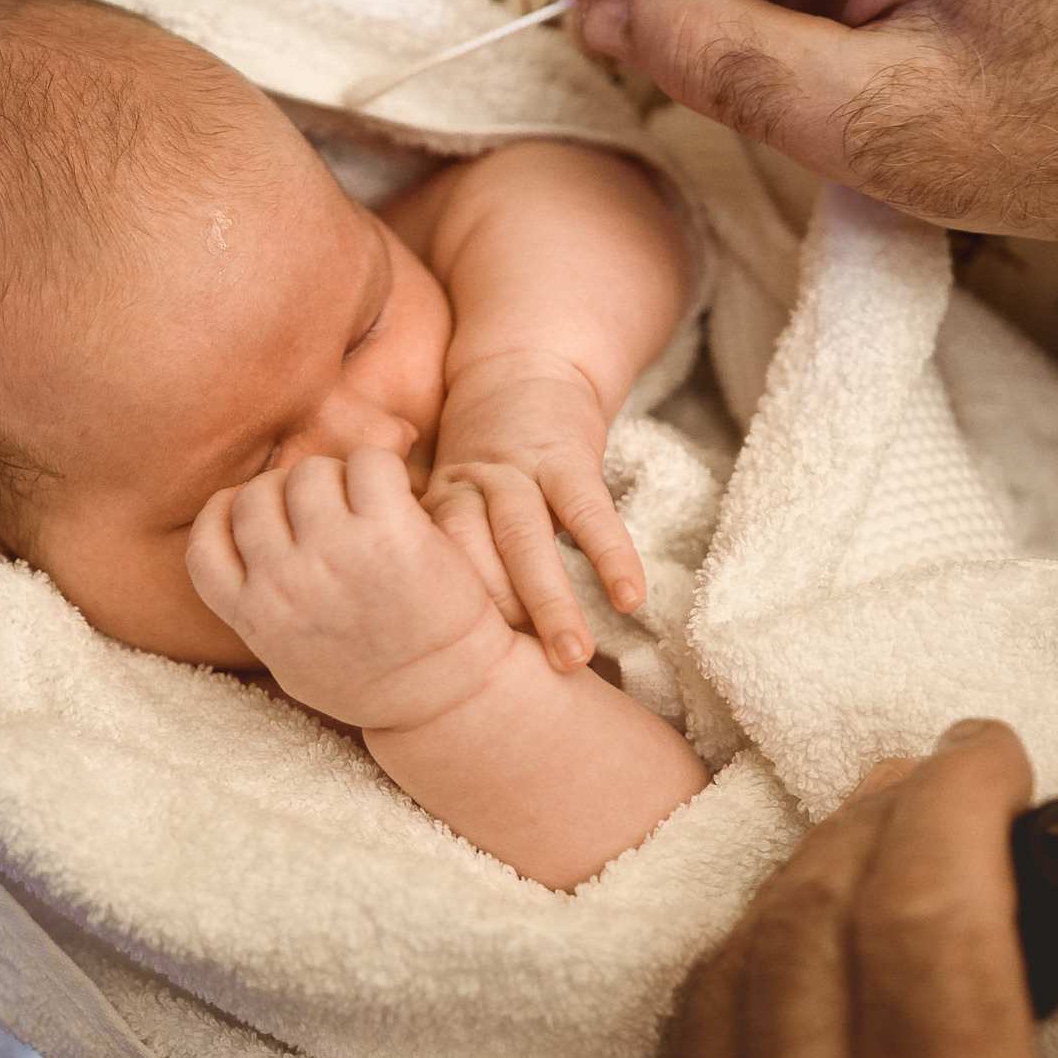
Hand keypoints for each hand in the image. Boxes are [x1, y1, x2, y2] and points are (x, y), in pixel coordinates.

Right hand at [185, 447, 512, 731]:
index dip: (228, 516)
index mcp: (256, 616)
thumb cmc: (371, 678)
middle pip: (257, 495)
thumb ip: (261, 607)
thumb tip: (247, 549)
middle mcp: (286, 582)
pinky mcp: (390, 533)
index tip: (259, 516)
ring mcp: (336, 554)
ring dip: (336, 479)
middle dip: (289, 494)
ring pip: (309, 472)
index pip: (205, 542)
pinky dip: (380, 467)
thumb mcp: (291, 658)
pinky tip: (396, 495)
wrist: (447, 696)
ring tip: (365, 506)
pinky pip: (368, 463)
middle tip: (329, 510)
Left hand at [426, 353, 646, 672]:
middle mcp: (468, 490)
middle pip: (473, 563)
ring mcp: (517, 470)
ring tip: (575, 659)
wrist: (523, 368)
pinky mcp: (567, 455)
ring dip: (551, 602)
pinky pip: (590, 508)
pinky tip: (631, 595)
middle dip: (492, 628)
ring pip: (527, 540)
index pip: (431, 579)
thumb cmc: (486, 461)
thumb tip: (426, 657)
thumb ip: (440, 563)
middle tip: (508, 689)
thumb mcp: (444, 502)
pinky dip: (611, 552)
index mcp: (434, 510)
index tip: (456, 689)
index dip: (447, 631)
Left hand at [657, 720, 1057, 1057]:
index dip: (959, 807)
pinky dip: (742, 960)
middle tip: (948, 777)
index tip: (997, 754)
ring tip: (881, 831)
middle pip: (818, 925)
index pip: (928, 924)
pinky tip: (799, 936)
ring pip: (737, 970)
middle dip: (881, 819)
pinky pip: (687, 1040)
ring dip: (807, 875)